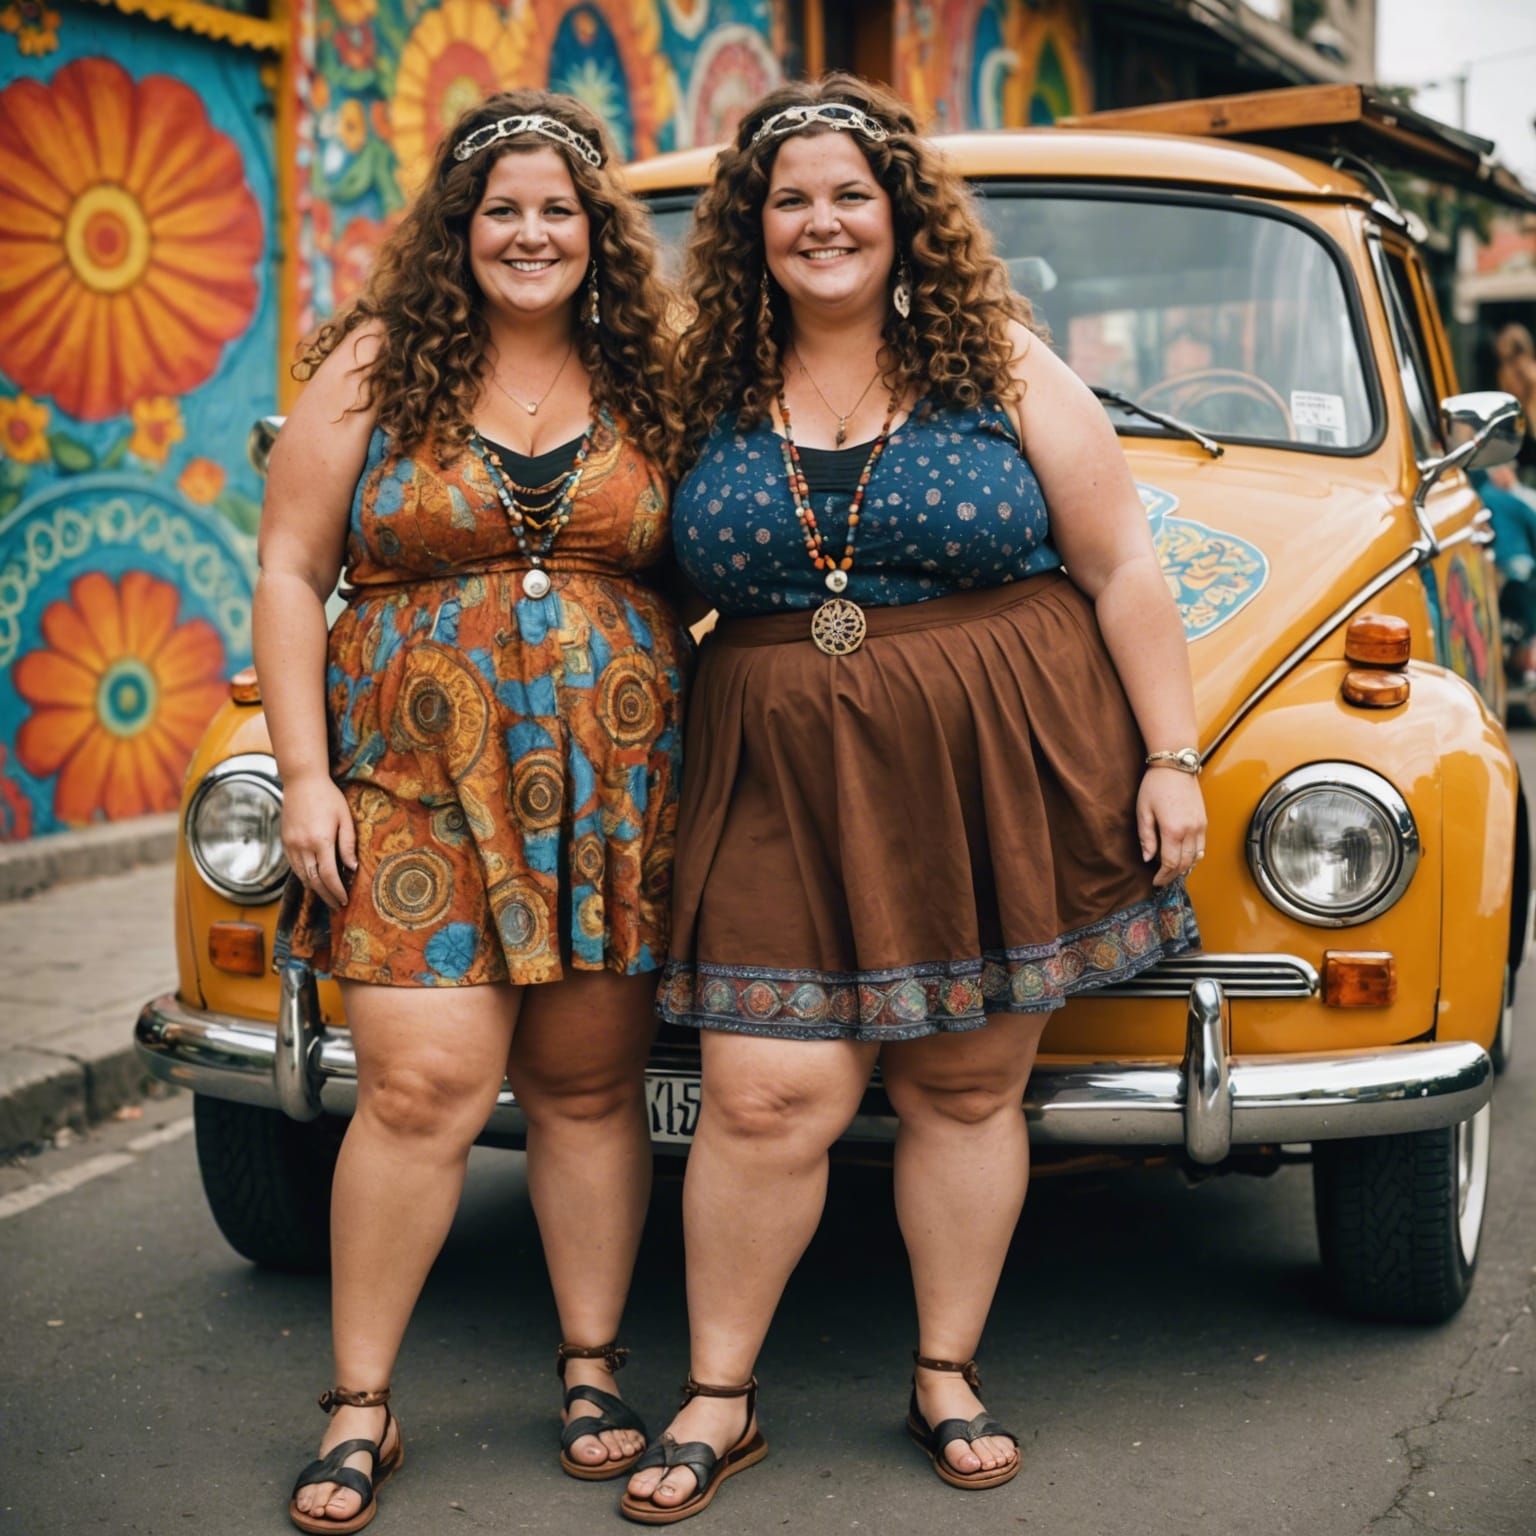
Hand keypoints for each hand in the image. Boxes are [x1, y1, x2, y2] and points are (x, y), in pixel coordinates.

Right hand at [281, 772, 355, 909]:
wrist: (301, 781)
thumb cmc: (328, 797)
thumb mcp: (345, 818)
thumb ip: (348, 844)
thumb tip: (352, 868)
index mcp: (321, 841)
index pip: (329, 875)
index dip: (337, 891)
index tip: (344, 901)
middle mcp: (303, 846)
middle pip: (314, 881)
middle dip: (326, 896)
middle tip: (337, 905)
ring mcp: (291, 844)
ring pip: (301, 876)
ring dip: (314, 889)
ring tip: (327, 897)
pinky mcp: (285, 841)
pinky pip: (294, 866)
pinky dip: (304, 877)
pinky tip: (314, 881)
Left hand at [1136, 769, 1206, 887]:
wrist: (1176, 766)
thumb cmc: (1155, 786)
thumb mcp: (1143, 811)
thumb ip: (1146, 837)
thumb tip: (1147, 859)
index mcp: (1173, 830)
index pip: (1170, 863)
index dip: (1163, 876)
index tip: (1155, 882)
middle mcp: (1190, 831)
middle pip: (1184, 864)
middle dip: (1173, 875)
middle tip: (1162, 880)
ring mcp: (1200, 826)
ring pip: (1196, 857)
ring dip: (1185, 868)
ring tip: (1172, 872)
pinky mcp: (1204, 821)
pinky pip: (1202, 846)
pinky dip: (1194, 856)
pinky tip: (1184, 858)